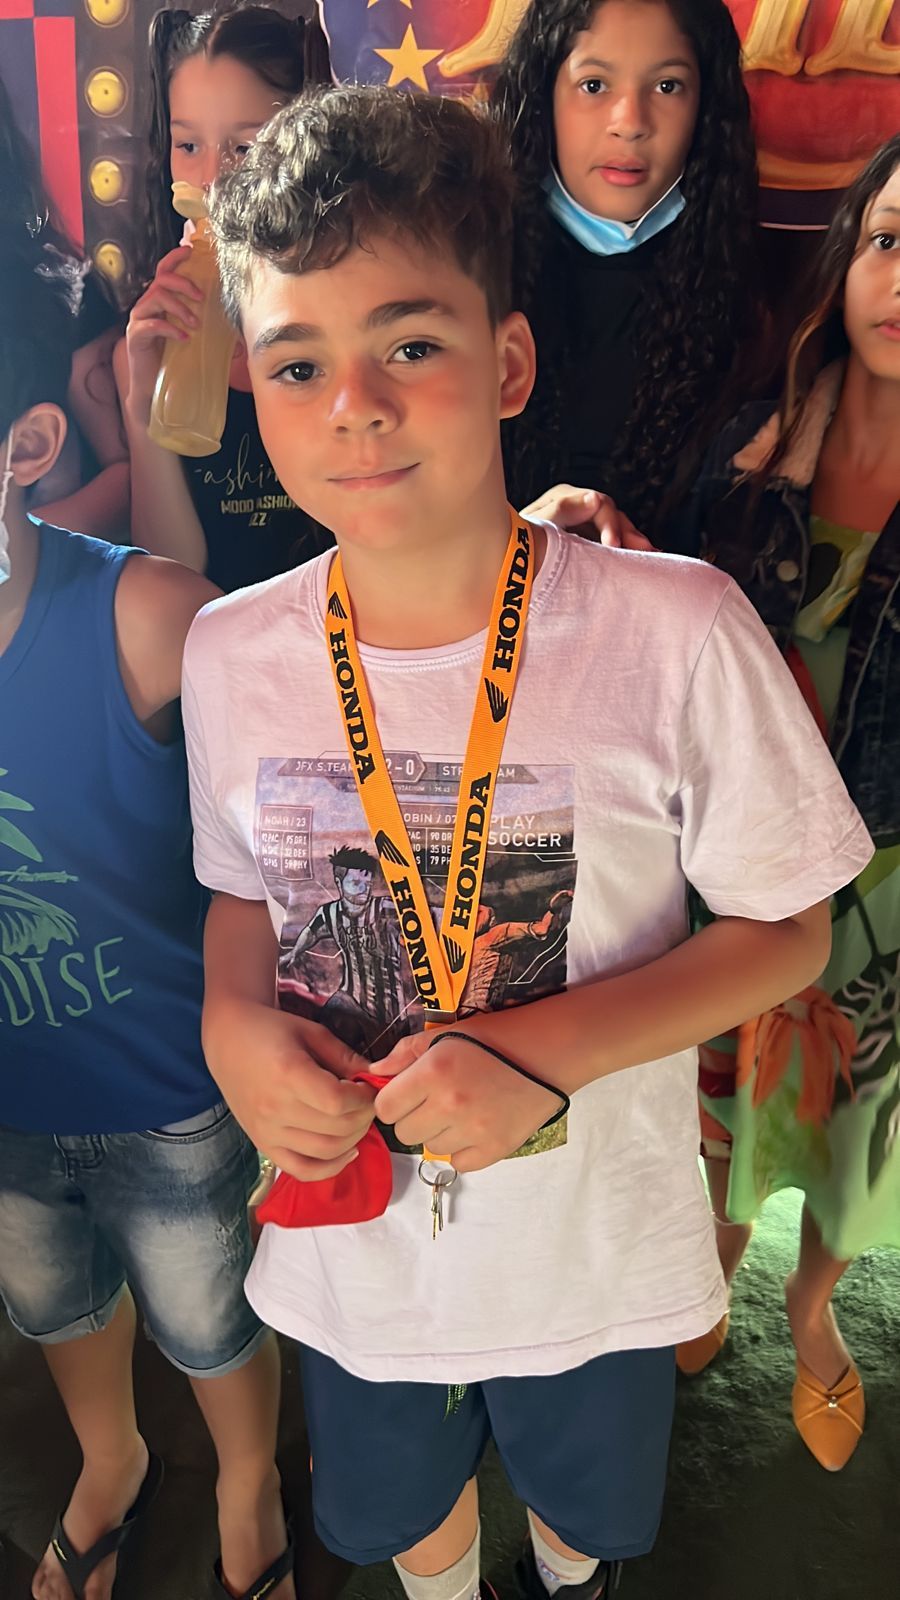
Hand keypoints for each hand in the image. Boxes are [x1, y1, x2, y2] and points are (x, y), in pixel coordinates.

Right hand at [123, 245, 203, 425]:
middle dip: (183, 285)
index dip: (174, 258)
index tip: (189, 252)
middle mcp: (146, 306)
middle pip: (160, 281)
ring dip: (179, 308)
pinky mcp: (135, 337)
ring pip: (155, 298)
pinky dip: (170, 329)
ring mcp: (138, 321)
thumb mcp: (191, 336)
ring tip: (195, 325)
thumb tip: (233, 321)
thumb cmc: (173, 361)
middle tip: (201, 298)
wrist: (154, 389)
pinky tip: (184, 338)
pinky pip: (151, 325)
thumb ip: (202, 323)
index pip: (163, 271)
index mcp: (158, 302)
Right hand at [205, 1000, 376, 1181]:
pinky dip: (329, 1168)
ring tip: (357, 1120)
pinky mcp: (263, 1144)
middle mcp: (275, 1108)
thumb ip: (345, 1057)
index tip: (369, 1088)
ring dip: (353, 1139)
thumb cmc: (271, 1030)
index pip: (339, 1102)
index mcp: (288, 1074)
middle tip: (369, 1103)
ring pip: (325, 1151)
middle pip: (336, 1128)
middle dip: (364, 1117)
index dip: (364, 1098)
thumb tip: (376, 1078)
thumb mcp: (312, 1032)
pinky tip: (347, 1152)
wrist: (228, 1039)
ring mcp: (267, 1131)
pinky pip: (301, 1170)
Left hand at [374, 1033, 560, 1171]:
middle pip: (404, 1132)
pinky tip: (475, 1125)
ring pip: (430, 1148)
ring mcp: (473, 1131)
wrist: (549, 1052)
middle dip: (414, 1116)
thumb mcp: (446, 1034)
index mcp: (432, 1073)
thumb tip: (375, 1072)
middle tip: (435, 1100)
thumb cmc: (496, 1037)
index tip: (407, 1094)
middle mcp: (449, 1105)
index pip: (385, 1108)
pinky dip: (462, 1148)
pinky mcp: (495, 1149)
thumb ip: (406, 1053)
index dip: (392, 1100)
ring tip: (461, 1109)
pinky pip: (458, 1162)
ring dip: (439, 1132)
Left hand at [522, 484, 655, 550]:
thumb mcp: (537, 525)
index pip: (598, 504)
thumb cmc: (516, 544)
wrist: (506, 567)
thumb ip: (563, 510)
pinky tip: (643, 559)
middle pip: (612, 515)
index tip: (613, 545)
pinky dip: (626, 551)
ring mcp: (583, 525)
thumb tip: (595, 498)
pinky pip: (612, 543)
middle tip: (643, 551)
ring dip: (633, 542)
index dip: (609, 524)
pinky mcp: (587, 542)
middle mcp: (576, 507)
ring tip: (651, 556)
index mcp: (564, 497)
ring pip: (616, 529)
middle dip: (629, 533)